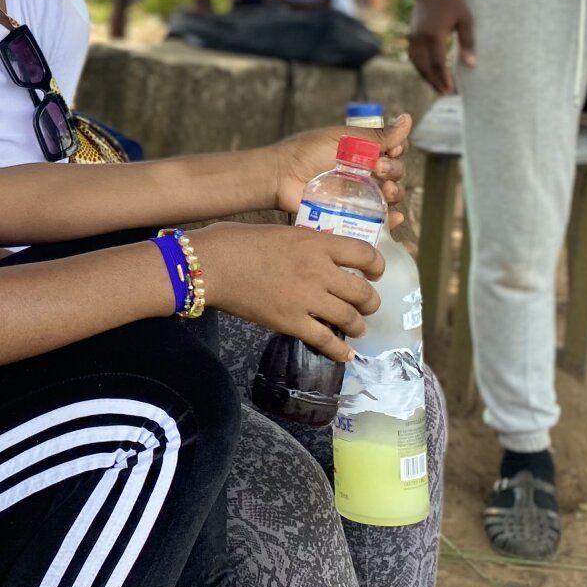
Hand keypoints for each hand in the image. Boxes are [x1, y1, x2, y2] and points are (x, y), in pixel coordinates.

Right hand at [191, 221, 378, 363]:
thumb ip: (305, 244)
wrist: (210, 265)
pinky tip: (345, 355)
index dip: (377, 266)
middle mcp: (319, 271)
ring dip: (358, 326)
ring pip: (350, 318)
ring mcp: (306, 299)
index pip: (365, 254)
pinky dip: (340, 351)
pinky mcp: (291, 322)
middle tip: (366, 305)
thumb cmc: (236, 241)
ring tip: (356, 328)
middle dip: (370, 302)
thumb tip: (316, 255)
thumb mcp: (280, 232)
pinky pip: (326, 341)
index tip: (374, 273)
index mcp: (316, 243)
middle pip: (363, 292)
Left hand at [272, 114, 413, 227]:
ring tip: (386, 191)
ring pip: (390, 196)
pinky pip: (378, 219)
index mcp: (363, 150)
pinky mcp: (351, 213)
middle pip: (396, 173)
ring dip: (396, 193)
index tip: (391, 150)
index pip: (394, 151)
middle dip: (395, 170)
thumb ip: (376, 135)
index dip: (397, 151)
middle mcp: (364, 171)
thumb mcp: (344, 139)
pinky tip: (395, 217)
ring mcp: (359, 194)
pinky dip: (392, 220)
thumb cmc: (307, 152)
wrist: (281, 177)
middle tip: (379, 169)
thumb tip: (408, 119)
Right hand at [408, 0, 475, 95]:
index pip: (438, 64)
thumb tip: (471, 65)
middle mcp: (420, 39)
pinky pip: (413, 56)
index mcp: (434, 35)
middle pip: (425, 67)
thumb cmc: (452, 2)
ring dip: (426, 77)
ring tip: (436, 86)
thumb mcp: (465, 20)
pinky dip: (420, 67)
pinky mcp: (410, 35)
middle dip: (434, 82)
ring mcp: (412, 37)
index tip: (452, 90)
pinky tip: (428, 72)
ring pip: (416, 64)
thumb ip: (467, 43)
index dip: (444, 79)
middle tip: (445, 94)